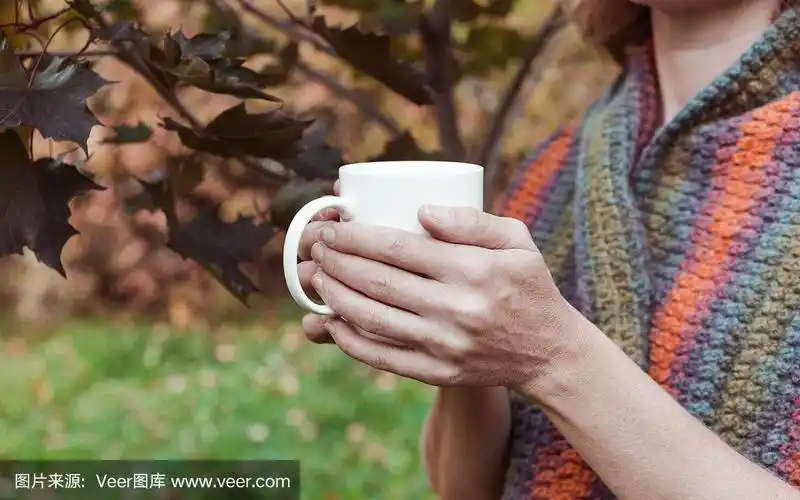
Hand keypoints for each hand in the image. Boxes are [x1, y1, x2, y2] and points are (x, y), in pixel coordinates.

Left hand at [308, 205, 579, 390]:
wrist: (548, 352)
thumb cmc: (528, 286)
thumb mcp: (517, 241)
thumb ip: (472, 220)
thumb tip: (421, 210)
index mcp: (474, 270)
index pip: (398, 248)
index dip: (356, 236)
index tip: (332, 227)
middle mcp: (456, 308)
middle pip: (378, 281)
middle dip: (336, 261)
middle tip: (315, 247)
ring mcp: (445, 344)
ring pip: (373, 318)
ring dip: (335, 296)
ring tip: (315, 277)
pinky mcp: (438, 372)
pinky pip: (382, 357)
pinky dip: (350, 340)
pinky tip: (331, 322)